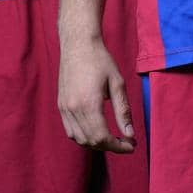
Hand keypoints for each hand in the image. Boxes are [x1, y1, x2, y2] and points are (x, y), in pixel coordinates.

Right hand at [58, 38, 135, 152]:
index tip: (131, 145)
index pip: (102, 137)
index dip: (118, 146)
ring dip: (96, 143)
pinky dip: (83, 137)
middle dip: (110, 146)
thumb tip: (130, 133)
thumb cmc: (101, 60)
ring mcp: (64, 109)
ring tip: (113, 138)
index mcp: (88, 104)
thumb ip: (124, 111)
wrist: (78, 45)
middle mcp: (72, 110)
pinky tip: (96, 131)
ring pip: (79, 139)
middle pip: (90, 141)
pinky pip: (70, 131)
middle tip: (126, 142)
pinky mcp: (60, 106)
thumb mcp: (118, 83)